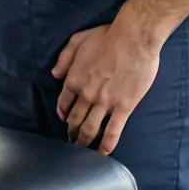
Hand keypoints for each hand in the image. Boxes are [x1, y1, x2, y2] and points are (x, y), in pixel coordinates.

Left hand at [51, 20, 162, 154]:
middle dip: (72, 132)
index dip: (64, 114)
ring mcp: (104, 103)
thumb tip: (54, 74)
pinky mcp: (123, 107)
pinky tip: (104, 153)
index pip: (64, 103)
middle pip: (75, 119)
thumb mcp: (77, 40)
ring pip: (90, 128)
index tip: (65, 120)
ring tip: (83, 150)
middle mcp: (86, 94)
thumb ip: (64, 58)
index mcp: (74, 79)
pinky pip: (113, 131)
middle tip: (72, 141)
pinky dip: (107, 145)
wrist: (133, 38)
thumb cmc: (107, 36)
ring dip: (84, 142)